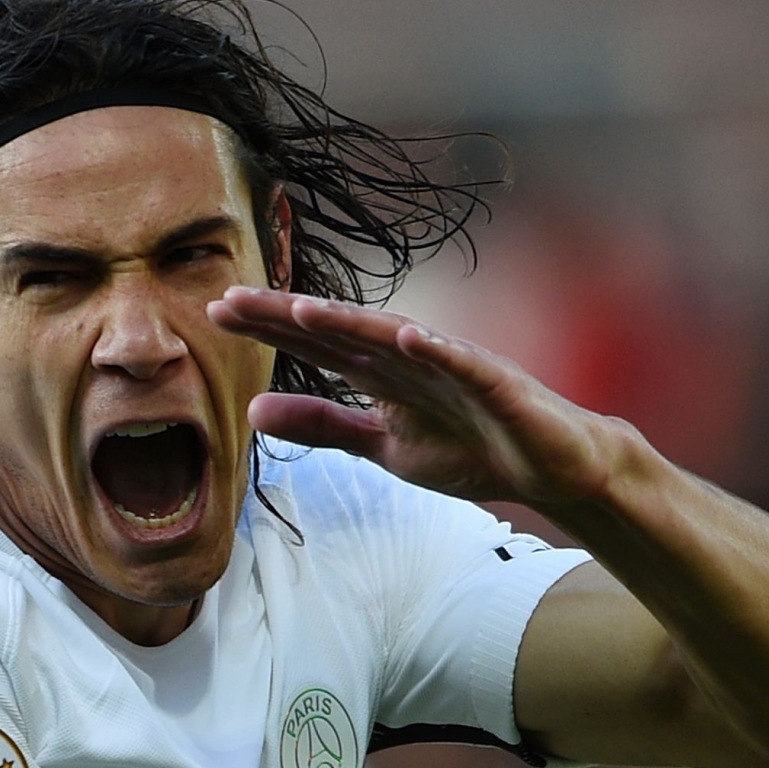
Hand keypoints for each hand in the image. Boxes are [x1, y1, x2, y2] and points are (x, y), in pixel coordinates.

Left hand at [207, 287, 638, 516]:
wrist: (551, 469)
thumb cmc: (470, 448)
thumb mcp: (381, 445)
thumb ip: (323, 425)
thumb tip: (252, 410)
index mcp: (382, 374)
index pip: (316, 345)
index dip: (269, 327)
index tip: (217, 311)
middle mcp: (412, 359)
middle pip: (343, 331)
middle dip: (289, 314)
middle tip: (233, 298)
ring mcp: (454, 368)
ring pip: (395, 340)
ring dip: (351, 322)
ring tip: (303, 308)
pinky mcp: (497, 386)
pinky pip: (465, 365)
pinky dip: (437, 350)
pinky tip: (408, 335)